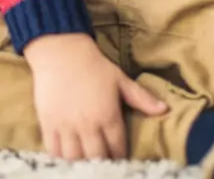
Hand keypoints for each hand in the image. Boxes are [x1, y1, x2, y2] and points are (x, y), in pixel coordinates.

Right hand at [24, 33, 166, 160]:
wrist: (61, 51)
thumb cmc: (93, 65)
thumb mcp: (120, 79)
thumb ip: (141, 98)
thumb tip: (165, 109)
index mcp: (108, 115)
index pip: (117, 148)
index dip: (120, 157)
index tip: (119, 158)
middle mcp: (88, 124)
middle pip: (97, 157)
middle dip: (103, 162)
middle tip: (103, 160)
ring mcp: (66, 125)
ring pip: (75, 158)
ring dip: (82, 162)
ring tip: (85, 160)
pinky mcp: (48, 123)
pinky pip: (54, 150)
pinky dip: (60, 157)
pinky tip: (66, 155)